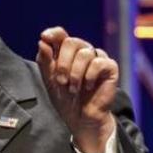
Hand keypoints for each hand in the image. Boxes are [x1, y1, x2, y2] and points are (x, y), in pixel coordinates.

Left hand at [36, 27, 118, 152]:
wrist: (81, 119)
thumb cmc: (65, 99)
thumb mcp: (49, 81)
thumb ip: (45, 61)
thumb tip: (42, 41)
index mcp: (66, 53)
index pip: (61, 34)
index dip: (53, 33)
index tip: (45, 37)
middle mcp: (82, 52)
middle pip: (71, 42)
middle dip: (63, 63)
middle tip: (61, 81)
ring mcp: (97, 58)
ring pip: (84, 52)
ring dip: (75, 73)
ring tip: (73, 88)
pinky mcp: (110, 67)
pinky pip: (98, 63)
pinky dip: (89, 76)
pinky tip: (87, 86)